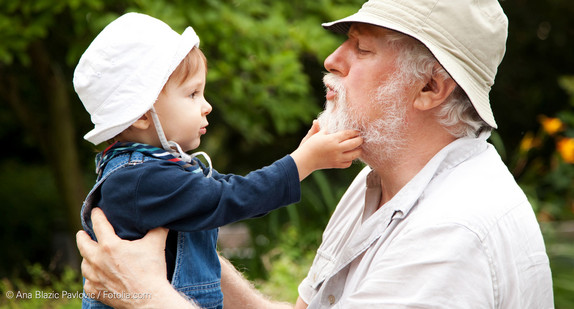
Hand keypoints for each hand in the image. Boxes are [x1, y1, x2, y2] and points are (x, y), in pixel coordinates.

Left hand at [76, 208, 192, 307]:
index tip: (95, 211)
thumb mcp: (156, 244)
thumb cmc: (152, 270)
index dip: (97, 215)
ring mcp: (96, 277)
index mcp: (110, 246)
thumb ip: (157, 228)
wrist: (149, 299)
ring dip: (86, 258)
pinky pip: (87, 283)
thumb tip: (162, 218)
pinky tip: (94, 277)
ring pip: (84, 264)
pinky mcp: (97, 292)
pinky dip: (90, 279)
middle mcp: (98, 260)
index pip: (99, 224)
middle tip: (82, 233)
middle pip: (82, 244)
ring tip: (89, 255)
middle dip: (82, 237)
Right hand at [291, 120, 362, 179]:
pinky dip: (350, 160)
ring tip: (358, 147)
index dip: (354, 132)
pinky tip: (348, 155)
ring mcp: (337, 158)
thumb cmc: (309, 146)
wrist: (305, 160)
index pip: (348, 134)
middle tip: (360, 138)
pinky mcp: (336, 165)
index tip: (357, 131)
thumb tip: (316, 121)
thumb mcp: (314, 135)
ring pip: (354, 155)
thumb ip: (318, 127)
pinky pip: (348, 163)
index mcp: (332, 139)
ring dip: (358, 151)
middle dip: (360, 140)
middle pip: (354, 144)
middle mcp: (336, 149)